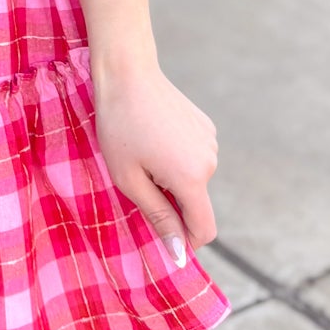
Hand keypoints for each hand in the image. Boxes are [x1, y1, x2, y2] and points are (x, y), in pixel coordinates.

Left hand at [91, 60, 218, 264]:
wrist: (128, 75)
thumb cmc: (119, 128)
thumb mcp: (129, 179)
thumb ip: (158, 217)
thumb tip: (179, 255)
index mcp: (192, 179)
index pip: (204, 230)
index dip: (185, 241)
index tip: (161, 233)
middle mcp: (210, 162)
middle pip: (195, 202)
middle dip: (170, 201)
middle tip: (137, 175)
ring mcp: (211, 142)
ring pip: (193, 179)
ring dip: (172, 177)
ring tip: (143, 151)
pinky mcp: (206, 126)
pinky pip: (193, 156)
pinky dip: (177, 157)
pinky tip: (154, 135)